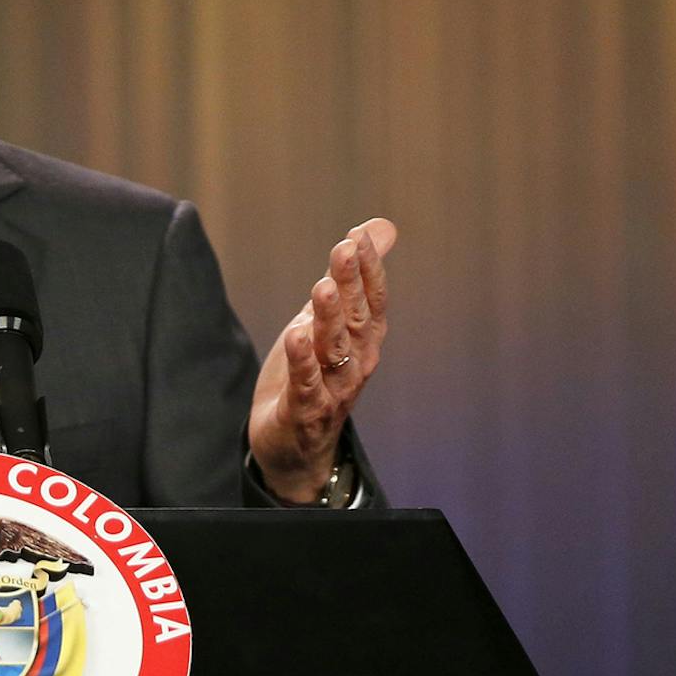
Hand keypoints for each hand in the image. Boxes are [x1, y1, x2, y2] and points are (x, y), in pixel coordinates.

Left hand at [248, 218, 396, 502]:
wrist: (295, 447)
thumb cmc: (314, 377)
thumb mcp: (327, 320)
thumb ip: (351, 278)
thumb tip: (380, 228)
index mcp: (362, 340)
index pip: (370, 300)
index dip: (367, 269)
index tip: (357, 236)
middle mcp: (356, 363)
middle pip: (355, 319)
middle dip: (352, 283)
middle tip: (344, 249)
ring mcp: (333, 390)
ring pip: (335, 350)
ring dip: (329, 318)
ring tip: (323, 287)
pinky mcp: (306, 413)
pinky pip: (307, 385)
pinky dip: (303, 362)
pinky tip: (295, 336)